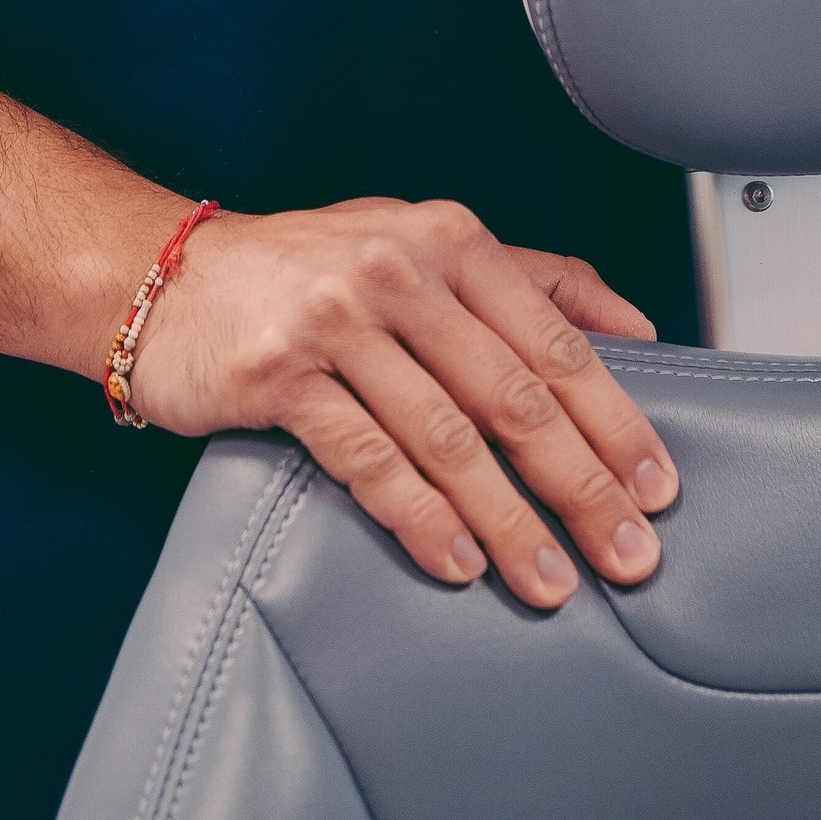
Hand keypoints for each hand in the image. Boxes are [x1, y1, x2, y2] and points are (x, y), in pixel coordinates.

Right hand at [123, 195, 678, 607]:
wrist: (165, 277)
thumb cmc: (307, 269)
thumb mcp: (422, 244)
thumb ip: (530, 278)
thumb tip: (637, 327)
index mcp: (449, 238)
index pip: (556, 339)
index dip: (615, 419)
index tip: (656, 486)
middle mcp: (400, 268)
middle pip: (513, 393)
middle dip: (580, 484)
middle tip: (625, 554)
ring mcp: (337, 318)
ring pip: (447, 436)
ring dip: (508, 520)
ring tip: (550, 581)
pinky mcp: (280, 374)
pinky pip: (368, 457)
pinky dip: (419, 517)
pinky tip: (456, 562)